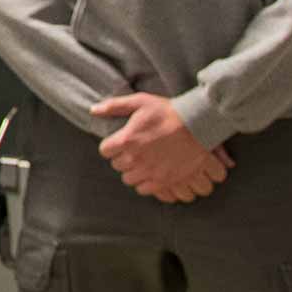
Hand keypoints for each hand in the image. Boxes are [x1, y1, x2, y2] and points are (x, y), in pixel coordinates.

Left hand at [92, 93, 229, 201]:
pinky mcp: (165, 181)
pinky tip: (152, 173)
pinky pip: (145, 189)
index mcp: (126, 140)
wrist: (199, 124)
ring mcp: (150, 172)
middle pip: (117, 166)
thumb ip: (114, 106)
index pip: (105, 151)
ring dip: (134, 172)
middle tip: (134, 151)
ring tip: (144, 163)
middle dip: (123, 158)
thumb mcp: (140, 102)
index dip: (112, 146)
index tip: (120, 142)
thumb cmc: (169, 111)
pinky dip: (146, 183)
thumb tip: (93, 110)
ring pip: (129, 179)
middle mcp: (135, 159)